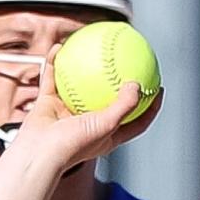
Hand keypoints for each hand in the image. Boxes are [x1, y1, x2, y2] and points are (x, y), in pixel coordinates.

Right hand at [15, 48, 162, 174]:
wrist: (40, 152)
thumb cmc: (74, 145)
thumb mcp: (106, 125)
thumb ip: (124, 105)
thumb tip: (137, 84)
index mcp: (107, 135)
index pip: (136, 122)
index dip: (150, 107)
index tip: (159, 88)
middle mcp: (89, 124)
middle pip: (109, 100)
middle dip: (120, 82)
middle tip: (130, 62)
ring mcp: (68, 114)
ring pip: (79, 85)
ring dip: (85, 68)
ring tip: (93, 47)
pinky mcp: (49, 105)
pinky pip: (52, 78)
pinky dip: (54, 63)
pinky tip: (60, 47)